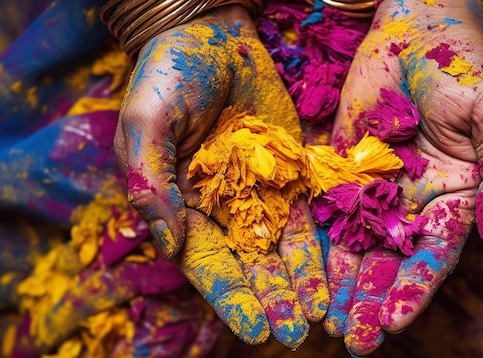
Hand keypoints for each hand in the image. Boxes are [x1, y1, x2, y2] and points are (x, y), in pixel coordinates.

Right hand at [113, 5, 327, 347]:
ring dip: (301, 283)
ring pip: (283, 247)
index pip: (208, 263)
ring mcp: (259, 192)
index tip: (255, 329)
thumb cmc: (168, 75)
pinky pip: (307, 213)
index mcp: (181, 206)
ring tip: (321, 316)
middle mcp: (222, 208)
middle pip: (251, 264)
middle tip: (296, 335)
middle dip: (273, 300)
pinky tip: (335, 272)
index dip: (231, 297)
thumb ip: (151, 181)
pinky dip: (319, 244)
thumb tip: (166, 243)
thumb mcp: (146, 122)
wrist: (211, 35)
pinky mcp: (290, 172)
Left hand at [323, 0, 482, 354]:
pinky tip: (306, 273)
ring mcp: (376, 187)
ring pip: (356, 245)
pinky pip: (328, 209)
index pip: (434, 255)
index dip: (415, 289)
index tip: (394, 321)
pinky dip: (319, 242)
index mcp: (456, 198)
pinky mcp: (343, 168)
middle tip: (353, 339)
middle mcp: (414, 202)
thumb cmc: (466, 69)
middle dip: (373, 300)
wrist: (418, 26)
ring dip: (343, 284)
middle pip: (391, 261)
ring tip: (328, 322)